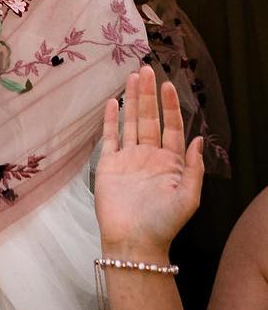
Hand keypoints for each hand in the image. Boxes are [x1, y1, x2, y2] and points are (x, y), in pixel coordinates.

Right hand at [94, 65, 204, 261]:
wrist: (133, 240)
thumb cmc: (163, 222)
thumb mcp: (189, 198)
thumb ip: (194, 169)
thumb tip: (199, 138)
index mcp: (171, 164)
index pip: (172, 128)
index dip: (171, 107)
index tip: (168, 85)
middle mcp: (150, 156)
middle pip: (150, 119)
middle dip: (149, 95)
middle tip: (147, 69)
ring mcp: (129, 158)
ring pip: (131, 122)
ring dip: (132, 100)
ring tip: (132, 77)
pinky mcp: (109, 163)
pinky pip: (110, 136)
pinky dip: (111, 118)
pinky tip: (113, 102)